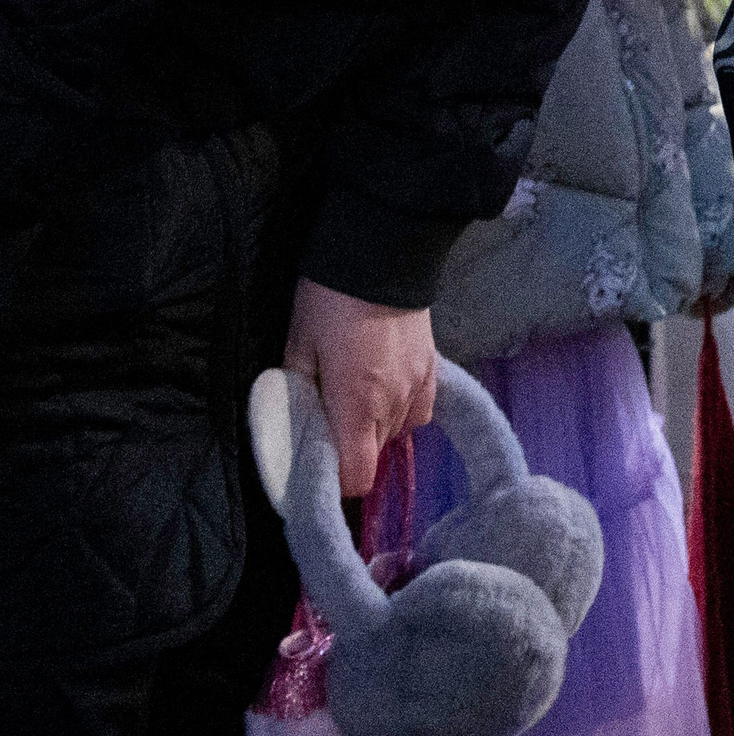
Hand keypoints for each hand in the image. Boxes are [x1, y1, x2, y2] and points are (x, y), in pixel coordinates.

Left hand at [283, 279, 436, 499]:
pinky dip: (401, 412)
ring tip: (355, 400)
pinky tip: (385, 393)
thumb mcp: (298, 346)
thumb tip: (297, 425)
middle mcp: (393, 403)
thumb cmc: (329, 301)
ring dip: (373, 428)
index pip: (357, 474)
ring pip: (396, 433)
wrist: (383, 254)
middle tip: (327, 421)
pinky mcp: (433, 369)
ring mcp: (419, 386)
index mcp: (357, 403)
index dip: (337, 481)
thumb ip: (297, 393)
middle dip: (350, 448)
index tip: (318, 466)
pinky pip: (419, 411)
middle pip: (376, 455)